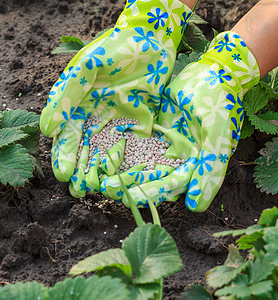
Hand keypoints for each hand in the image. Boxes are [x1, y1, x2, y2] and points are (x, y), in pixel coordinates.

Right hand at [40, 0, 192, 196]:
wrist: (150, 37)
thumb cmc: (112, 50)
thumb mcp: (85, 70)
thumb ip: (65, 98)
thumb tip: (46, 130)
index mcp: (76, 107)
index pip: (66, 137)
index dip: (63, 157)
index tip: (64, 175)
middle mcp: (94, 119)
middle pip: (84, 152)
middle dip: (81, 172)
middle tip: (79, 192)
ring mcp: (116, 124)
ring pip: (106, 154)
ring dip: (102, 173)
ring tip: (99, 192)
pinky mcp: (139, 126)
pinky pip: (133, 148)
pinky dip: (129, 164)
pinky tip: (128, 180)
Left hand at [101, 31, 259, 211]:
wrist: (211, 74)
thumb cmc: (219, 104)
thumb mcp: (217, 136)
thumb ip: (210, 171)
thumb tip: (195, 208)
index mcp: (193, 167)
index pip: (168, 186)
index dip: (148, 193)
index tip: (126, 198)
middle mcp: (176, 161)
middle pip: (150, 178)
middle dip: (128, 184)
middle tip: (106, 188)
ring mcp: (162, 146)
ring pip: (139, 163)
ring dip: (120, 170)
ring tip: (98, 176)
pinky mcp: (151, 132)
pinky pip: (134, 143)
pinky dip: (120, 148)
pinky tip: (101, 152)